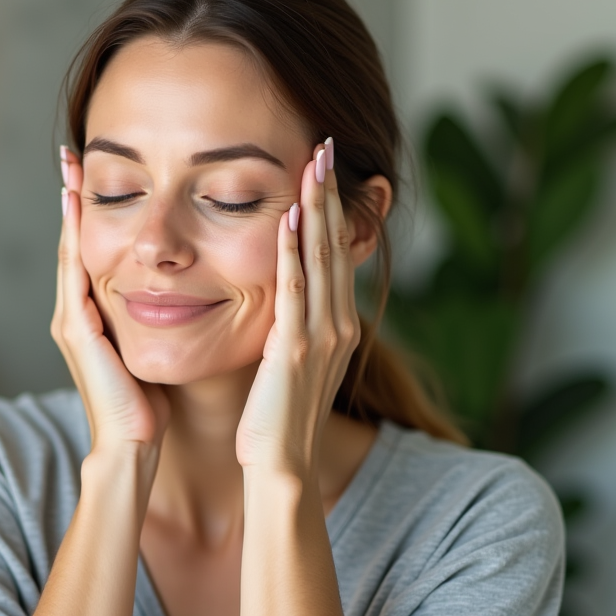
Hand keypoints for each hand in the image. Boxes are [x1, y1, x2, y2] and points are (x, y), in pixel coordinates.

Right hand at [52, 147, 169, 462]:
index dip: (93, 213)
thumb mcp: (154, 350)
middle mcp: (76, 313)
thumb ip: (157, 320)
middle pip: (75, 242)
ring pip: (71, 251)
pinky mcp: (78, 331)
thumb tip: (182, 295)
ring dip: (70, 208)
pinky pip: (74, 273)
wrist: (133, 448)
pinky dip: (73, 237)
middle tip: (72, 155)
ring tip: (69, 167)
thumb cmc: (149, 407)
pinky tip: (76, 206)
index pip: (92, 252)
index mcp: (95, 316)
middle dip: (73, 198)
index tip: (95, 172)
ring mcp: (72, 320)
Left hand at [236, 138, 358, 476]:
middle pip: (333, 246)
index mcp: (336, 327)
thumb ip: (294, 331)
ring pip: (319, 260)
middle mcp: (337, 326)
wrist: (282, 469)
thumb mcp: (293, 368)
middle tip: (325, 145)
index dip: (330, 210)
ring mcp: (319, 337)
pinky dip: (293, 254)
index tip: (323, 170)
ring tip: (314, 163)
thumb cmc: (278, 423)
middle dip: (330, 194)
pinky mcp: (293, 351)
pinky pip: (294, 292)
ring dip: (316, 209)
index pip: (333, 255)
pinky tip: (289, 219)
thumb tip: (286, 304)